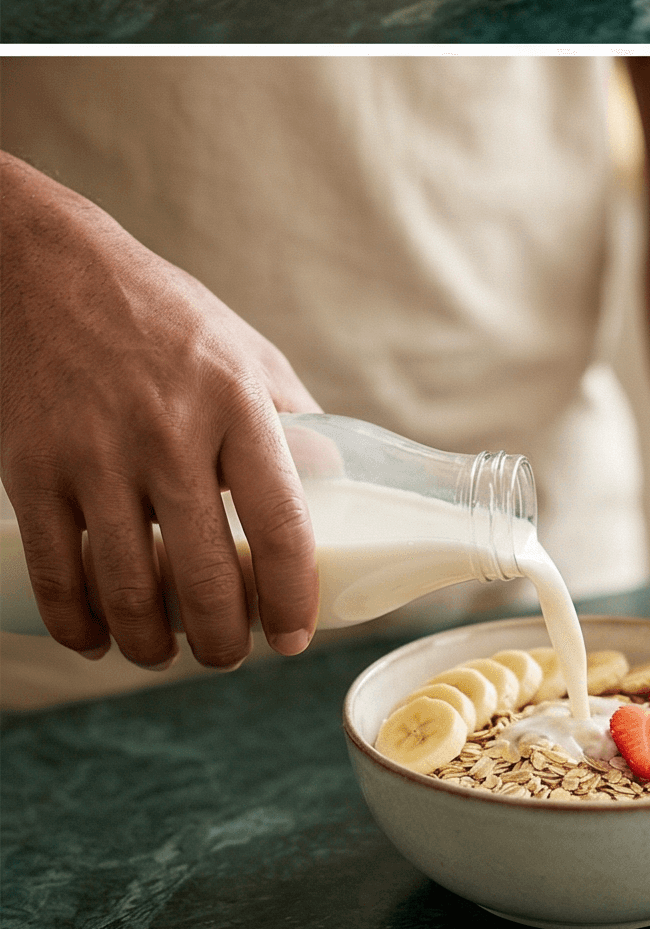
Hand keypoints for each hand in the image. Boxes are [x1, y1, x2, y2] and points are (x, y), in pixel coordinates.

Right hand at [0, 154, 320, 669]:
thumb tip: (338, 481)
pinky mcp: (32, 469)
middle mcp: (170, 435)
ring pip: (127, 586)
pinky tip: (96, 639)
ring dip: (150, 642)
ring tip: (166, 653)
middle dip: (221, 638)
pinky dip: (77, 622)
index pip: (281, 521)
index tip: (294, 637)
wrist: (52, 272)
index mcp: (237, 404)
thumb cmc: (166, 316)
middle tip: (229, 656)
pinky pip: (57, 570)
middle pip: (205, 571)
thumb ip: (293, 418)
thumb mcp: (248, 352)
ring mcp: (96, 455)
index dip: (292, 594)